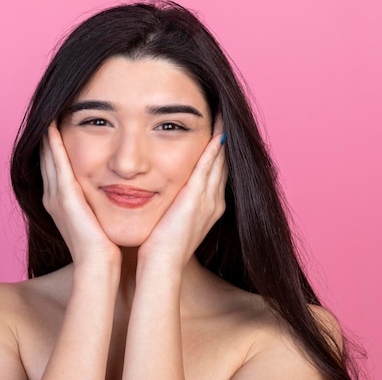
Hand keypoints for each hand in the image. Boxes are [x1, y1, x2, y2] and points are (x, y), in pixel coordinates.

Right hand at [41, 122, 120, 266]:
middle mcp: (52, 196)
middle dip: (48, 135)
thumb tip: (113, 186)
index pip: (55, 165)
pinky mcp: (64, 197)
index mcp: (60, 201)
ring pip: (48, 157)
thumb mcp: (97, 216)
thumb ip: (97, 200)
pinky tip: (53, 127)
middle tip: (51, 110)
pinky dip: (54, 145)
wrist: (99, 265)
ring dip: (48, 135)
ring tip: (50, 112)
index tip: (60, 123)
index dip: (55, 145)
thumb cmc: (104, 245)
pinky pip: (57, 164)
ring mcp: (55, 196)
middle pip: (47, 157)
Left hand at [138, 117, 227, 268]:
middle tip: (224, 115)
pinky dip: (213, 149)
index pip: (213, 172)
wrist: (160, 266)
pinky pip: (208, 167)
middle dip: (223, 139)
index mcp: (206, 207)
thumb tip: (157, 191)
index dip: (216, 151)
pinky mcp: (197, 199)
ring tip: (223, 115)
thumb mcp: (167, 220)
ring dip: (221, 138)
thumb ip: (169, 204)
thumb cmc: (157, 247)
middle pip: (221, 163)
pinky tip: (216, 132)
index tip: (215, 131)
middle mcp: (212, 201)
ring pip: (219, 161)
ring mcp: (207, 200)